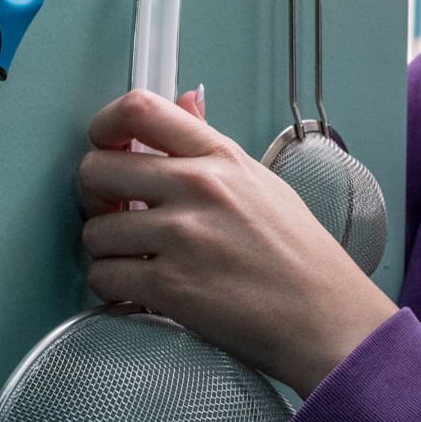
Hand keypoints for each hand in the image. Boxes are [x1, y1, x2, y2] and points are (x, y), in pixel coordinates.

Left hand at [75, 89, 399, 396]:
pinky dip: (114, 288)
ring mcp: (182, 237)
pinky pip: (104, 277)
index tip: (105, 147)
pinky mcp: (170, 287)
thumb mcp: (260, 182)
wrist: (326, 319)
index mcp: (220, 156)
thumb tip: (184, 102)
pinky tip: (141, 289)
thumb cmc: (299, 255)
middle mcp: (198, 187)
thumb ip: (210, 144)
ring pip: (94, 231)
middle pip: (96, 168)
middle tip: (116, 213)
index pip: (138, 109)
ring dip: (107, 251)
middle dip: (95, 196)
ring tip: (138, 260)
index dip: (103, 126)